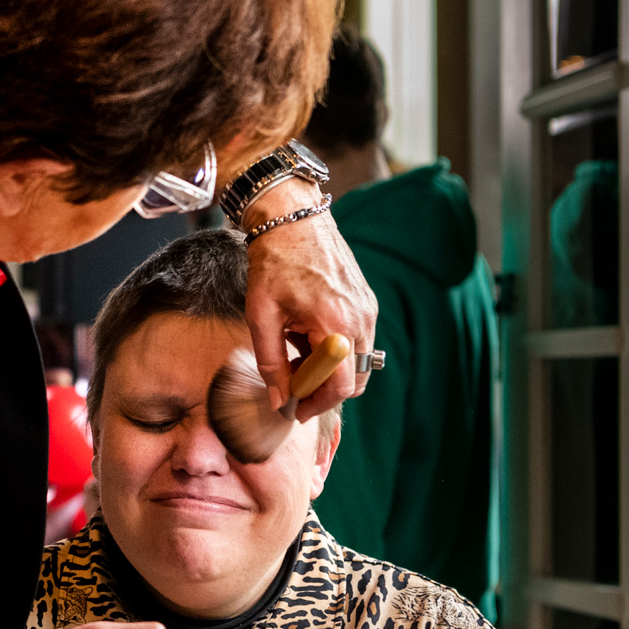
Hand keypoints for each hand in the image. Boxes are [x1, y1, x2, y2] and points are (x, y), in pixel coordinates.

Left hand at [240, 178, 378, 417]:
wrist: (292, 219)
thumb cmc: (273, 263)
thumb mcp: (261, 315)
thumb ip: (271, 362)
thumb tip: (279, 400)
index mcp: (335, 324)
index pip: (340, 386)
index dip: (317, 404)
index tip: (296, 409)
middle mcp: (360, 319)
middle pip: (355, 379)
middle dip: (325, 390)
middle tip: (295, 384)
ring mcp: (368, 309)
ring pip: (357, 361)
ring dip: (329, 368)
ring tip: (295, 350)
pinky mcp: (367, 301)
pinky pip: (357, 340)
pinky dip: (335, 348)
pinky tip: (307, 333)